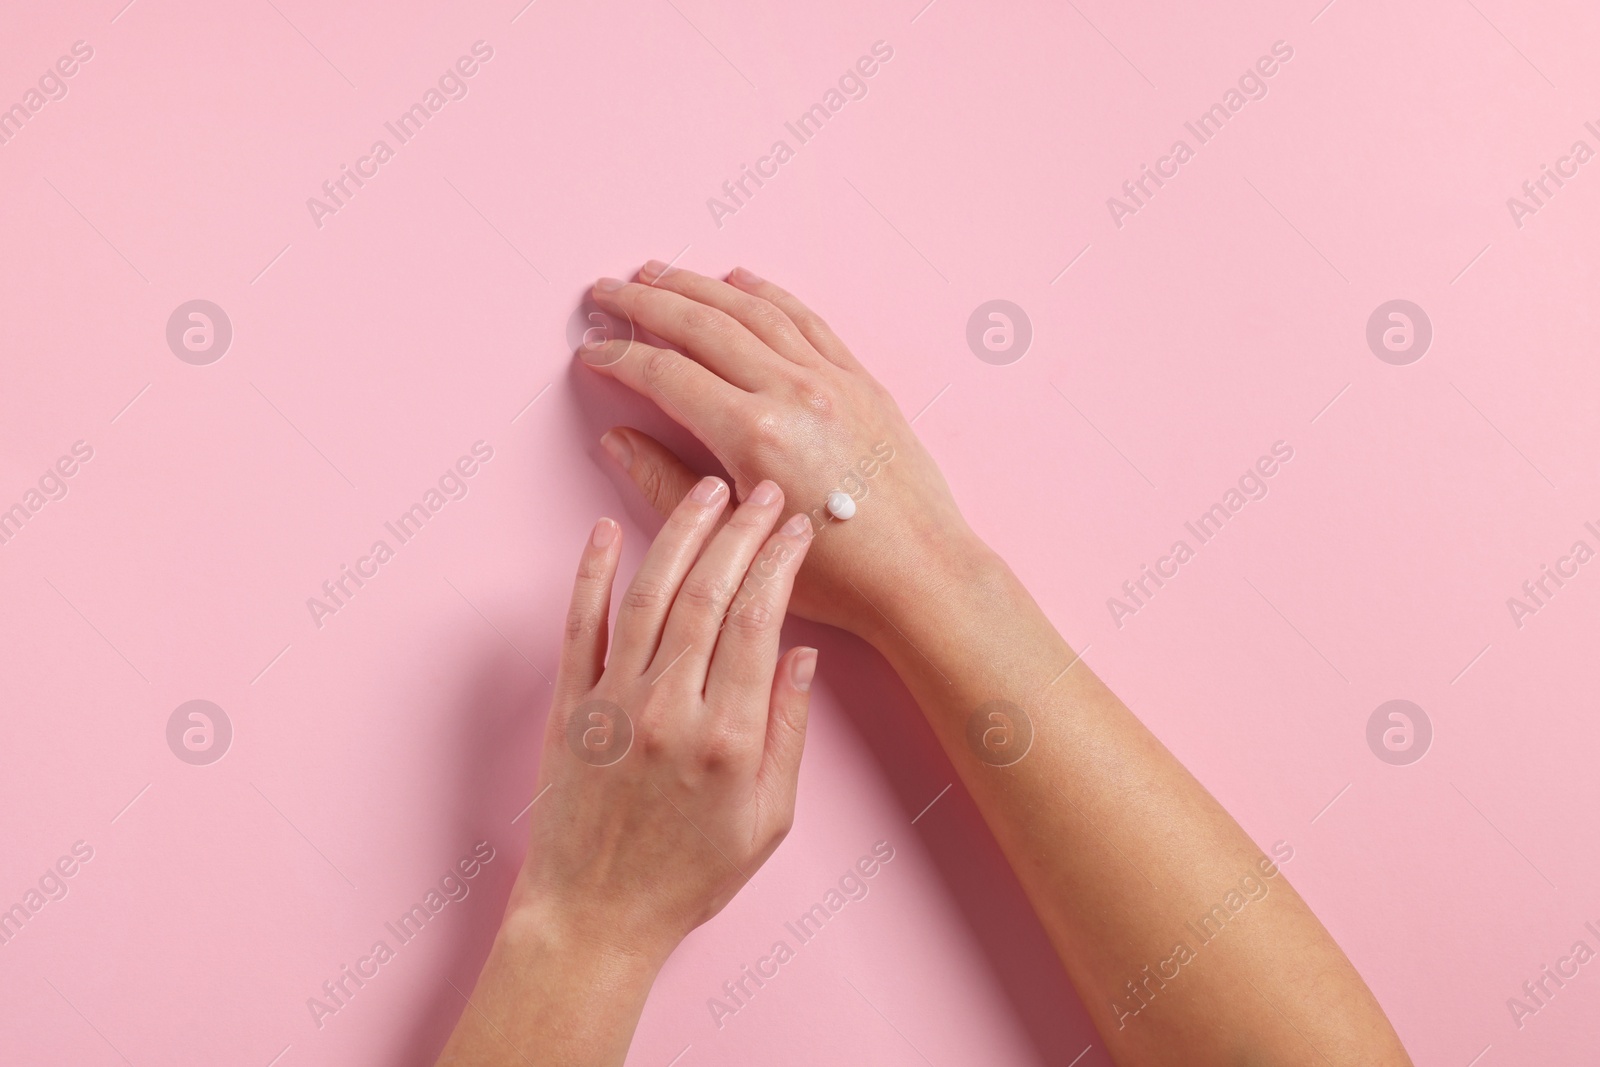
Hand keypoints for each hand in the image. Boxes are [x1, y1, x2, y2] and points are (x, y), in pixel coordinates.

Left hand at [507, 475, 816, 963]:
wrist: (595, 917)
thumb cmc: (688, 876)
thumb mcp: (768, 821)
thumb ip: (788, 734)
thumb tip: (801, 655)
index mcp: (729, 739)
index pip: (760, 622)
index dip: (780, 563)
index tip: (795, 528)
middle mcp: (670, 711)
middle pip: (711, 595)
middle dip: (741, 531)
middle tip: (762, 492)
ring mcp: (613, 704)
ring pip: (650, 595)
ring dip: (680, 533)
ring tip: (707, 490)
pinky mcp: (569, 707)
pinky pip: (580, 626)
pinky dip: (590, 573)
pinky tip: (605, 529)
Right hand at [579, 263, 983, 637]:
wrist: (922, 575)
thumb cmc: (837, 579)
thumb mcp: (737, 545)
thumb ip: (668, 486)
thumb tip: (617, 440)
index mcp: (755, 434)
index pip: (666, 375)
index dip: (619, 357)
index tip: (589, 350)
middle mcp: (793, 393)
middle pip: (702, 325)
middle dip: (646, 302)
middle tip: (606, 289)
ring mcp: (832, 380)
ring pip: (752, 311)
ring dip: (698, 285)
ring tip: (657, 271)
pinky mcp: (862, 382)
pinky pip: (806, 319)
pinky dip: (768, 293)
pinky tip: (739, 280)